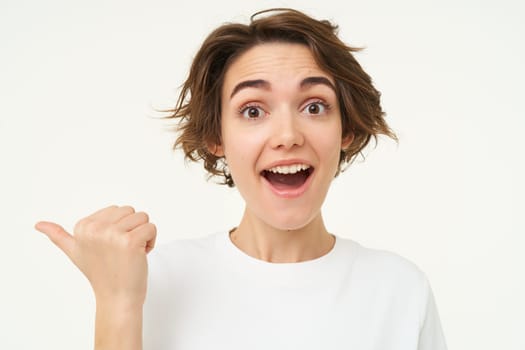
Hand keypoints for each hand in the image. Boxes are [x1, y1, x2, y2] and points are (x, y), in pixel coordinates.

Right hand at [35, 205, 156, 306]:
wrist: (116, 297)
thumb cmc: (100, 273)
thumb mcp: (75, 252)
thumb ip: (58, 236)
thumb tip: (38, 224)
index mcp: (83, 226)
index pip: (117, 210)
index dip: (120, 228)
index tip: (111, 247)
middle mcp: (95, 228)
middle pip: (131, 211)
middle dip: (132, 229)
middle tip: (122, 251)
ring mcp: (112, 234)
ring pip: (143, 217)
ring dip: (143, 235)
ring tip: (131, 253)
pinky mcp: (131, 241)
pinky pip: (151, 227)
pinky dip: (151, 241)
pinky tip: (140, 255)